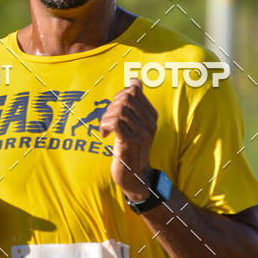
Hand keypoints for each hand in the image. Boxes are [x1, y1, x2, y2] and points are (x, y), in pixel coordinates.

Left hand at [99, 79, 157, 200]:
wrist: (134, 176)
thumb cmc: (130, 148)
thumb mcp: (135, 124)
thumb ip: (135, 104)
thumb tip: (135, 81)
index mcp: (152, 116)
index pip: (134, 91)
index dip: (118, 96)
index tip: (114, 110)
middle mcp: (150, 124)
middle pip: (125, 98)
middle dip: (110, 107)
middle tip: (107, 121)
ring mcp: (142, 134)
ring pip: (119, 110)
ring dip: (106, 118)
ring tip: (105, 129)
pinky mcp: (130, 144)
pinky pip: (115, 123)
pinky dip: (105, 126)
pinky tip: (105, 135)